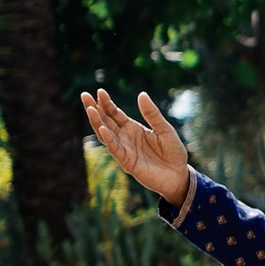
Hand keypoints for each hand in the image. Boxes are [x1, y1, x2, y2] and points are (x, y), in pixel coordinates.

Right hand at [80, 85, 191, 205]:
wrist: (179, 174)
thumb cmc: (172, 152)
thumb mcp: (164, 129)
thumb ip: (152, 114)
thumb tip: (141, 94)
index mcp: (133, 128)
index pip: (115, 113)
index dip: (106, 103)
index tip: (99, 91)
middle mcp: (125, 138)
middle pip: (105, 121)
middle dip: (94, 108)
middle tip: (84, 95)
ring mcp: (124, 149)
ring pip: (105, 134)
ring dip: (97, 122)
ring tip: (90, 109)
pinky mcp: (127, 161)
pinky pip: (115, 149)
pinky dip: (108, 139)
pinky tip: (103, 129)